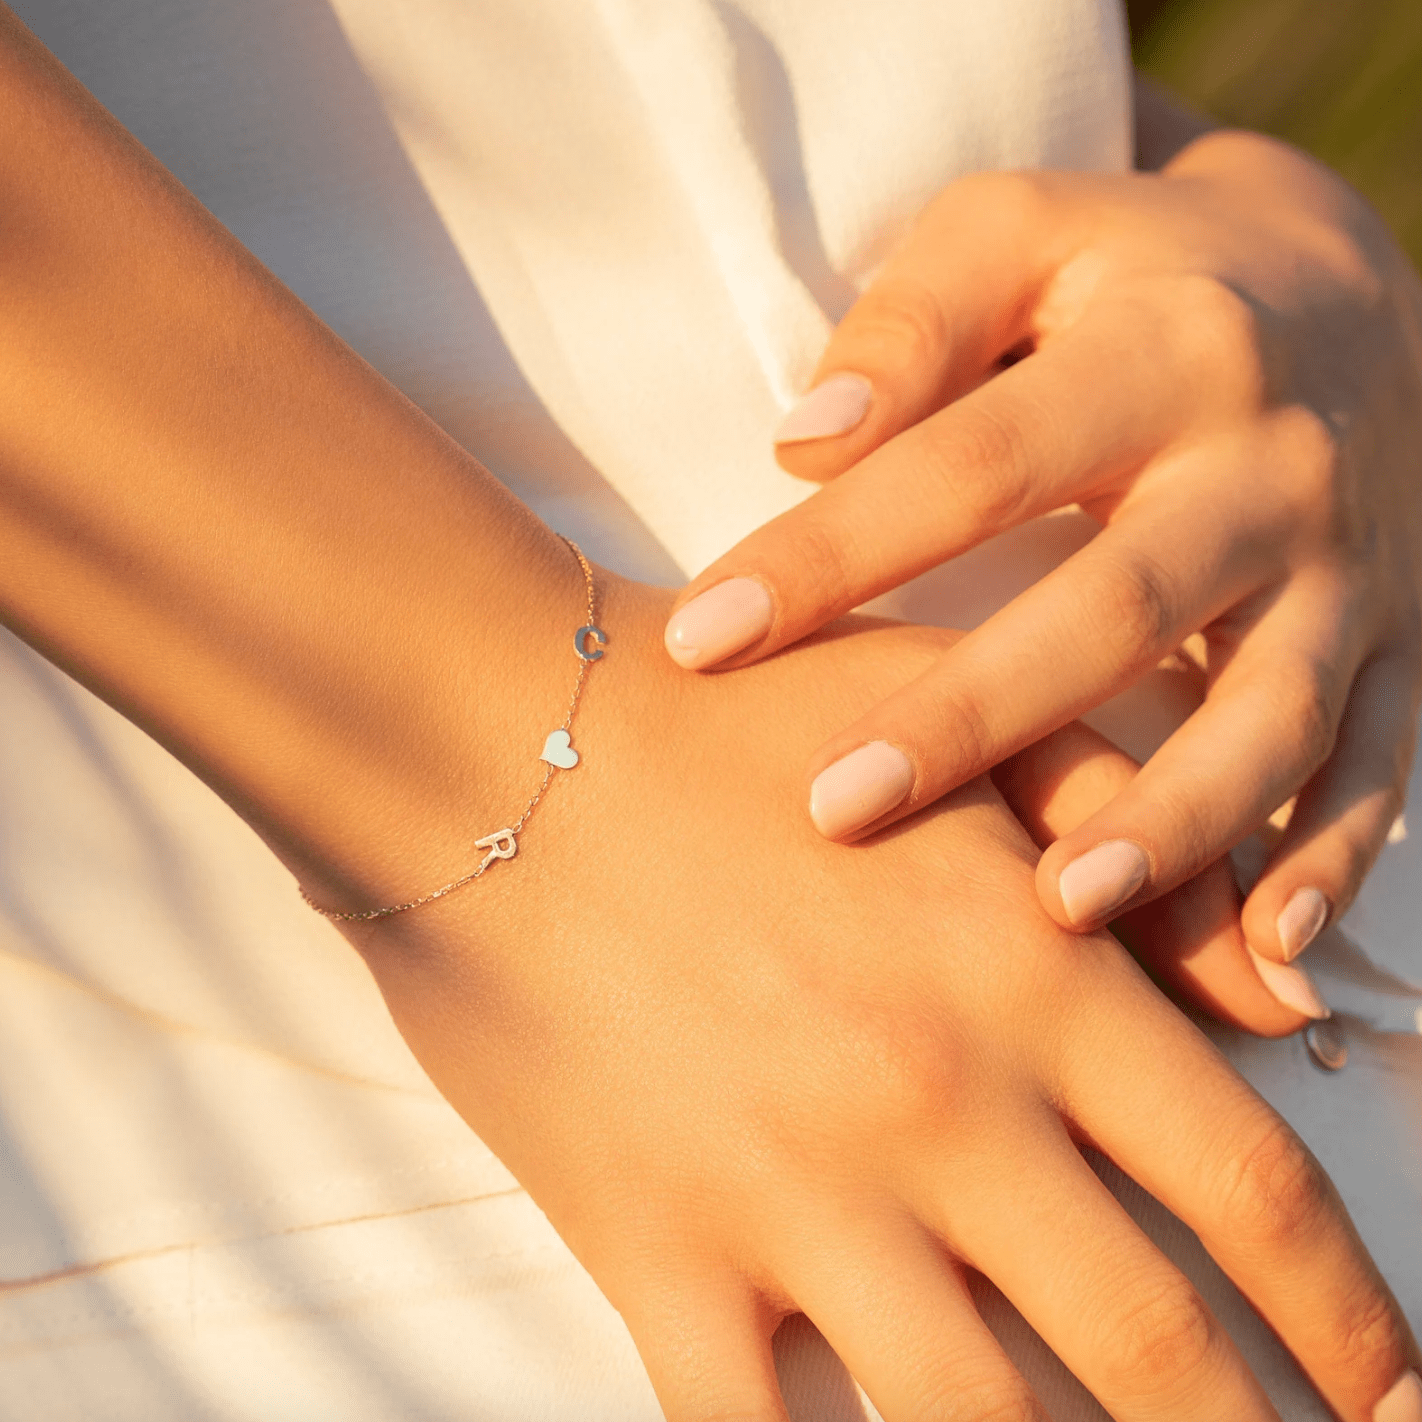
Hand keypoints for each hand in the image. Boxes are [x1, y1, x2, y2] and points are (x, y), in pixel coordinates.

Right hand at [346, 582, 1415, 1421]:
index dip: (1345, 1313)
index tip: (1384, 1381)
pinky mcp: (656, 1250)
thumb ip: (1131, 833)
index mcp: (1025, 978)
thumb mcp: (957, 722)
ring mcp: (791, 1198)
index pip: (1247, 1190)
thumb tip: (1277, 997)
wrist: (505, 745)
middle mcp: (934, 1111)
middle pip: (1149, 1350)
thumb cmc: (733, 722)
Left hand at [663, 130, 1421, 971]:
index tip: (701, 640)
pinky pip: (1381, 757)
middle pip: (1115, 606)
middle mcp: (1269, 467)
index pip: (972, 466)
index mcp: (1162, 354)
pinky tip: (1263, 944)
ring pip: (1266, 709)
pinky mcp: (1399, 637)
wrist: (1339, 289)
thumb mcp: (1021, 232)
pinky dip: (1330, 853)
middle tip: (835, 807)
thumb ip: (915, 318)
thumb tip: (804, 439)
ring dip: (1169, 819)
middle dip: (975, 716)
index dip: (833, 555)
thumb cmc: (1127, 269)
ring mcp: (1348, 566)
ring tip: (1060, 910)